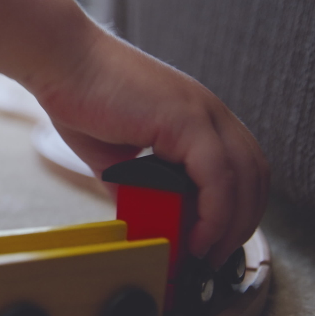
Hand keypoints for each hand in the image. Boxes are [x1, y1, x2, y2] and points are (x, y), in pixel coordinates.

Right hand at [32, 31, 268, 266]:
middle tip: (213, 254)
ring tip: (204, 251)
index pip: (240, 167)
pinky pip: (218, 177)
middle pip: (254, 175)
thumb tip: (140, 215)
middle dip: (241, 222)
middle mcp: (206, 111)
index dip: (235, 208)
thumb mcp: (112, 153)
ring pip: (245, 178)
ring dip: (231, 224)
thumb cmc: (78, 95)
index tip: (213, 239)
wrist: (60, 61)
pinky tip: (196, 235)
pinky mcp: (185, 118)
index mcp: (193, 116)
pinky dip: (214, 214)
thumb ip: (133, 183)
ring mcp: (200, 111)